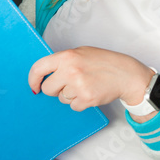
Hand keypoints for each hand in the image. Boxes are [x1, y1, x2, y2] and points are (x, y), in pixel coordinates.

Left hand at [29, 46, 153, 112]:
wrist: (126, 74)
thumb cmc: (104, 62)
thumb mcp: (82, 53)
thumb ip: (63, 61)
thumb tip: (45, 74)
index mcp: (67, 56)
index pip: (39, 68)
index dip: (33, 79)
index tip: (34, 86)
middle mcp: (70, 71)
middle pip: (48, 88)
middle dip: (55, 89)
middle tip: (69, 84)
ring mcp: (78, 86)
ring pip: (61, 98)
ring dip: (70, 95)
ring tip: (85, 85)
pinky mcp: (86, 99)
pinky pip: (73, 106)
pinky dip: (80, 102)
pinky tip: (90, 93)